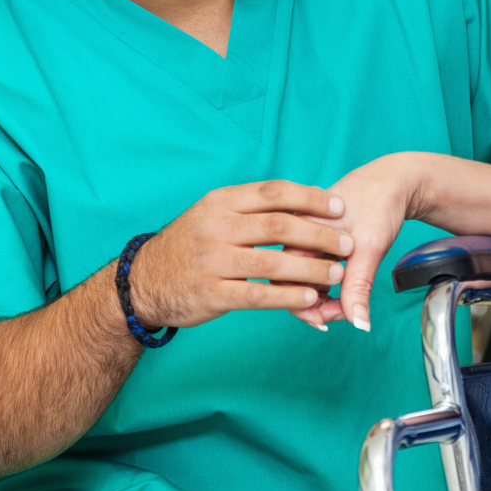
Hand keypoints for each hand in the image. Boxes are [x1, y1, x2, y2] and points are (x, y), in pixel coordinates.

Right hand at [128, 180, 353, 329]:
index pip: (274, 193)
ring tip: (337, 272)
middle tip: (347, 241)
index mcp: (222, 201)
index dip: (310, 199)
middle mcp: (217, 227)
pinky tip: (309, 298)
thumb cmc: (192, 244)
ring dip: (310, 268)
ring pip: (273, 262)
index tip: (339, 206)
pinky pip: (257, 295)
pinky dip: (287, 297)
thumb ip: (253, 207)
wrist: (143, 282)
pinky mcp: (211, 294)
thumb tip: (307, 200)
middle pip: (279, 226)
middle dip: (319, 234)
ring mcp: (213, 261)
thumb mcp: (215, 213)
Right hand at [287, 153, 423, 331]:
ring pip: (303, 278)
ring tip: (348, 305)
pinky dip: (328, 287)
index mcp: (300, 227)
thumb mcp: (370, 247)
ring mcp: (309, 237)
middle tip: (344, 314)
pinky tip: (345, 295)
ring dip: (322, 297)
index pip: (284, 280)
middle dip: (314, 305)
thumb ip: (358, 287)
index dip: (304, 305)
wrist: (396, 181)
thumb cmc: (380, 203)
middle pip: (290, 282)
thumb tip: (359, 324)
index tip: (331, 318)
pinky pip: (315, 270)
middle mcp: (298, 232)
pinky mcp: (321, 242)